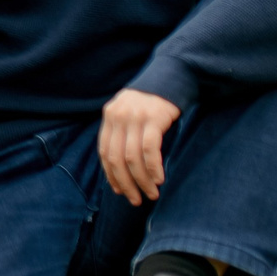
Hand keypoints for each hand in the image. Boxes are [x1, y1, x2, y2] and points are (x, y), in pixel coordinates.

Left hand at [99, 88, 181, 204]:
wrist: (172, 75)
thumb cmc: (152, 101)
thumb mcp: (130, 113)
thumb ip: (124, 133)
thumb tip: (123, 168)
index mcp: (109, 116)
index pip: (104, 152)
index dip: (111, 174)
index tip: (119, 191)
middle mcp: (118, 116)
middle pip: (116, 158)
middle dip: (126, 183)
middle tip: (135, 199)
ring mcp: (135, 117)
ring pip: (132, 158)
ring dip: (142, 180)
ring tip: (151, 193)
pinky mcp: (153, 118)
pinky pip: (149, 150)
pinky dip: (153, 168)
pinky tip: (159, 179)